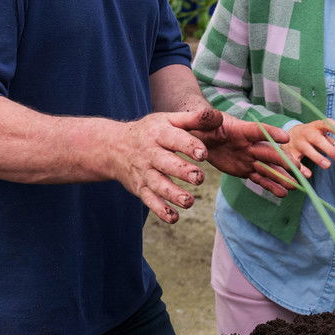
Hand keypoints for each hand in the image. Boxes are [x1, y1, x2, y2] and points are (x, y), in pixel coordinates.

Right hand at [117, 108, 220, 223]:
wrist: (114, 147)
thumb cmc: (151, 131)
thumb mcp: (169, 120)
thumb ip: (195, 119)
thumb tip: (220, 117)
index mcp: (159, 133)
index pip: (175, 139)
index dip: (189, 146)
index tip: (203, 154)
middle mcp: (150, 153)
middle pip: (166, 163)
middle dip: (182, 171)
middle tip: (199, 178)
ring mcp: (144, 172)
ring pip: (158, 185)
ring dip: (173, 194)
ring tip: (189, 202)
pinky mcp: (140, 188)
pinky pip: (149, 201)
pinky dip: (160, 210)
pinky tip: (174, 217)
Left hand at [193, 113, 297, 196]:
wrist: (200, 137)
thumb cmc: (200, 126)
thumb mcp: (199, 122)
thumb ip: (206, 119)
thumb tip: (212, 115)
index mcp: (240, 130)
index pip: (258, 131)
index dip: (271, 133)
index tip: (286, 137)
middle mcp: (249, 144)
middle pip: (269, 152)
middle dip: (283, 160)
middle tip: (298, 168)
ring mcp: (249, 158)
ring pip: (268, 168)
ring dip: (281, 176)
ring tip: (294, 186)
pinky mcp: (245, 170)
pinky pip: (259, 179)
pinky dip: (270, 186)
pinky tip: (282, 193)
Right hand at [286, 118, 334, 170]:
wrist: (289, 135)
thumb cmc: (311, 136)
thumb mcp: (322, 135)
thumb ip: (334, 142)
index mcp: (316, 126)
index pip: (327, 124)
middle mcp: (306, 133)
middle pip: (317, 139)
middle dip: (329, 149)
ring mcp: (297, 142)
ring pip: (307, 150)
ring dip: (317, 158)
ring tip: (327, 165)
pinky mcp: (290, 153)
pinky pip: (295, 161)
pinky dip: (301, 168)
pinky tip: (309, 174)